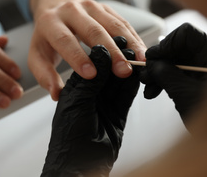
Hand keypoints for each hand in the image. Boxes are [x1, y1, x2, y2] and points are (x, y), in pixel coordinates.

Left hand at [28, 0, 145, 100]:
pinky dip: (133, 37)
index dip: (78, 57)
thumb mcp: (37, 55)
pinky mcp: (105, 8)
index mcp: (50, 22)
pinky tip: (141, 52)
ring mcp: (90, 6)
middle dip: (110, 52)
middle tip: (122, 71)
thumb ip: (45, 75)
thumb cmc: (48, 38)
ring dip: (128, 44)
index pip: (65, 39)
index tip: (91, 75)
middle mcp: (71, 10)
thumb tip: (56, 93)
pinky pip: (122, 22)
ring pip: (112, 24)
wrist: (55, 10)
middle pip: (93, 30)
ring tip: (139, 62)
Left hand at [41, 37, 139, 176]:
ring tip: (136, 57)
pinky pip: (126, 95)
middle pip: (106, 71)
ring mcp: (103, 103)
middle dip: (118, 59)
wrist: (78, 165)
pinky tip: (138, 74)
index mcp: (74, 88)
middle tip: (128, 47)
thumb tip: (100, 54)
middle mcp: (89, 94)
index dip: (102, 54)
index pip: (90, 64)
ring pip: (118, 81)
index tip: (112, 42)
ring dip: (127, 70)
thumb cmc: (68, 137)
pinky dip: (133, 85)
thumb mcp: (77, 102)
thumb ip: (91, 80)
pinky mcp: (117, 113)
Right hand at [139, 23, 206, 126]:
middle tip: (147, 73)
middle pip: (178, 48)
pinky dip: (164, 80)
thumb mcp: (186, 95)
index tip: (153, 57)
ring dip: (158, 72)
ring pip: (175, 61)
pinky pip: (177, 73)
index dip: (167, 43)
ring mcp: (203, 71)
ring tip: (148, 85)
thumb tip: (152, 64)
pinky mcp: (197, 81)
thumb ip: (167, 75)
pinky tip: (155, 91)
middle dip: (159, 60)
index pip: (188, 34)